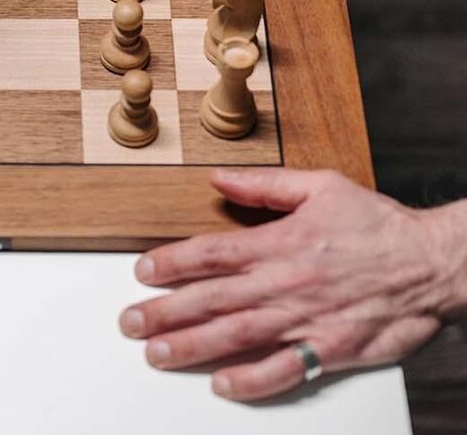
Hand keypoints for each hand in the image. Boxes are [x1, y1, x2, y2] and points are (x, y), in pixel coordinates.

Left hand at [119, 168, 466, 401]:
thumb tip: (217, 179)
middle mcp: (287, 282)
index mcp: (280, 242)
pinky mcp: (332, 348)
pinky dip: (252, 380)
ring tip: (157, 354)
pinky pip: (286, 369)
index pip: (212, 253)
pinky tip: (222, 385)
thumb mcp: (321, 186)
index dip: (171, 263)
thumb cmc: (379, 225)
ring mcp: (307, 318)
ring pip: (239, 335)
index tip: (141, 271)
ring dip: (193, 346)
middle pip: (214, 299)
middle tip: (130, 322)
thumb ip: (264, 186)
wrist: (435, 263)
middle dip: (166, 311)